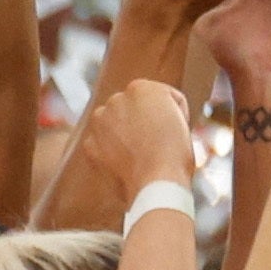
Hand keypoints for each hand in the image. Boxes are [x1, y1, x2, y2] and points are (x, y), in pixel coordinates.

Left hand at [77, 79, 193, 198]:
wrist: (158, 182)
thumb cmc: (176, 153)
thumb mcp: (179, 118)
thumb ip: (159, 109)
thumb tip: (145, 117)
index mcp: (141, 87)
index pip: (158, 98)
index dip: (170, 115)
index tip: (175, 131)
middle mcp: (116, 98)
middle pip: (133, 109)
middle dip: (142, 122)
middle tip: (157, 144)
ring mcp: (100, 122)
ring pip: (114, 125)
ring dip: (124, 135)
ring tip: (142, 155)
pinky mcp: (90, 144)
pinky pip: (103, 145)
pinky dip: (112, 153)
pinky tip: (127, 164)